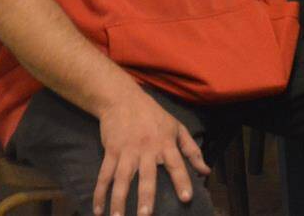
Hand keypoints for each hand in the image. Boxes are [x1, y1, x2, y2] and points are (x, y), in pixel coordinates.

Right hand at [93, 88, 209, 215]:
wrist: (123, 99)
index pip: (177, 164)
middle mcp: (147, 149)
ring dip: (118, 200)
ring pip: (122, 179)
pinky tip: (98, 210)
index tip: (186, 198)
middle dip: (146, 196)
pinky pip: (104, 175)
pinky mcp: (111, 152)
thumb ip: (192, 150)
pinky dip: (99, 193)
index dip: (182, 180)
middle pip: (147, 176)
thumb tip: (206, 172)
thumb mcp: (177, 128)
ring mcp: (127, 151)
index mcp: (166, 143)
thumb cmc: (154, 115)